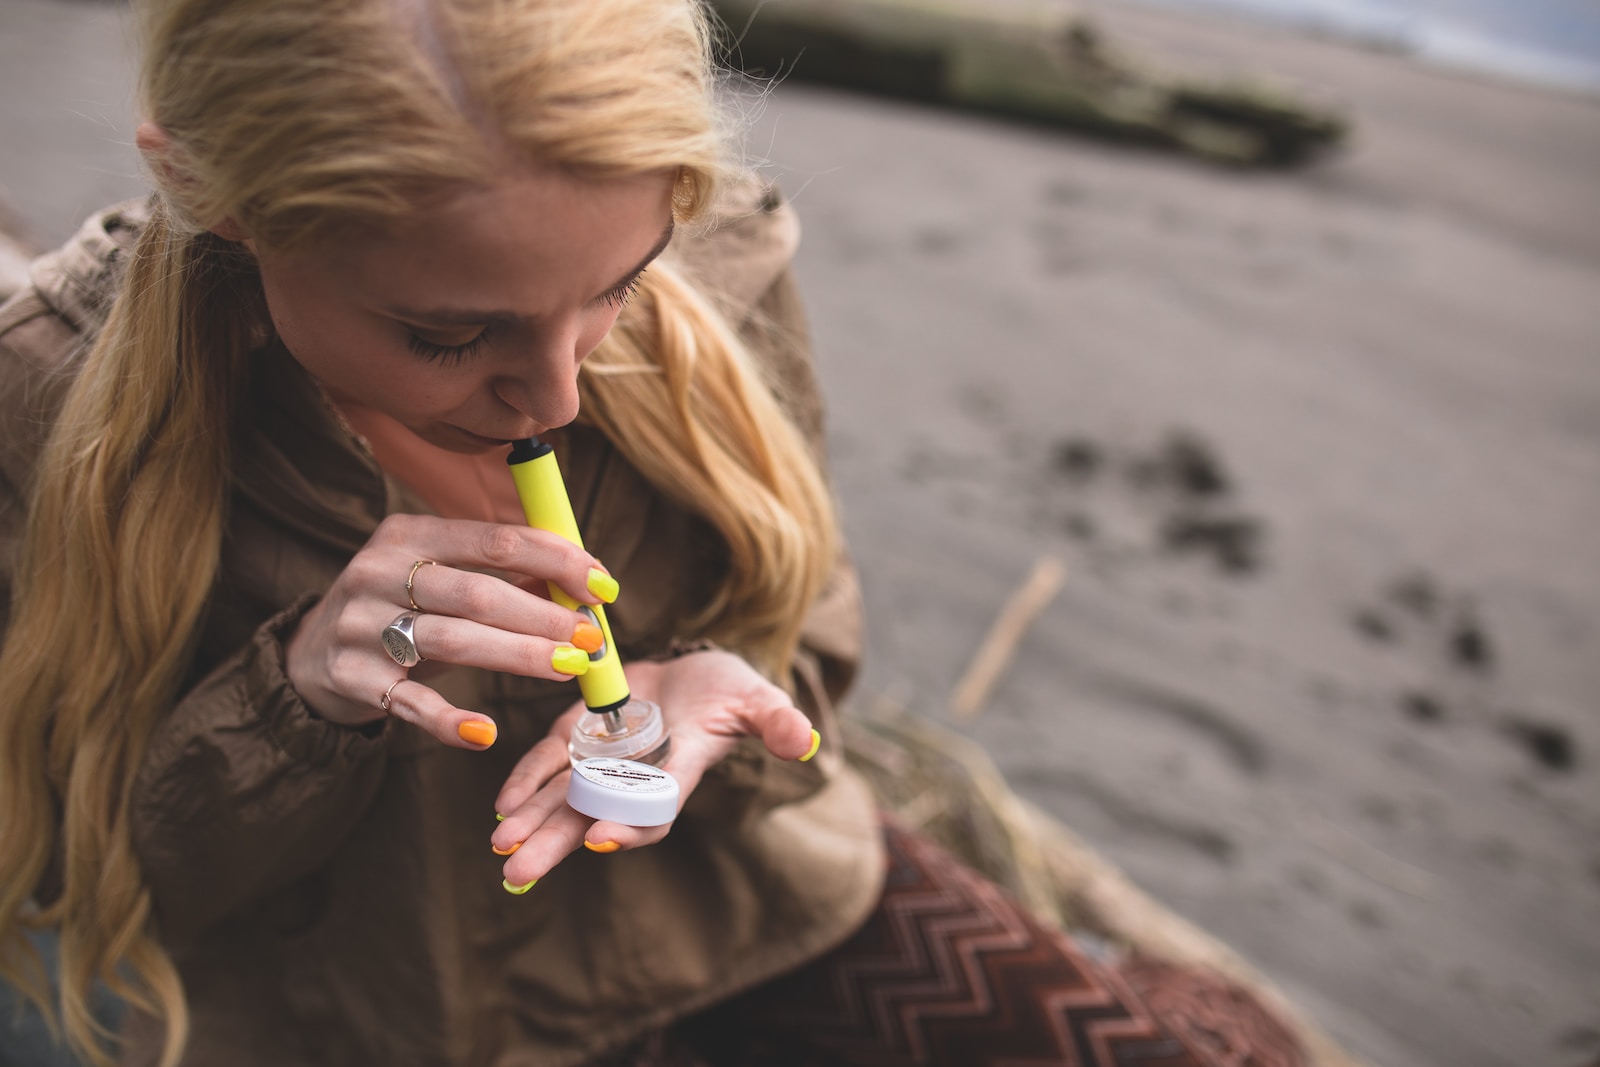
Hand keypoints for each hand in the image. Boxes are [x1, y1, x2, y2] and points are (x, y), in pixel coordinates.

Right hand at [284, 513, 614, 746]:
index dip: (557, 561)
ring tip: (568, 669)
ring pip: (453, 641)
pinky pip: (409, 703)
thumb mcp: (440, 581)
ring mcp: (360, 626)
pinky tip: (487, 733)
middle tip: (592, 637)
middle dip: (545, 616)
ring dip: (518, 656)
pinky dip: (449, 721)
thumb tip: (583, 583)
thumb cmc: (399, 610)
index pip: (496, 541)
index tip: (603, 586)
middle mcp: (379, 572)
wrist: (310, 657)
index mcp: (408, 535)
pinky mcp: (352, 678)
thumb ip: (503, 577)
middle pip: (479, 593)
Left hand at [489, 650, 818, 888]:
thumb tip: (805, 743)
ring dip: (530, 822)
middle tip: (519, 872)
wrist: (693, 673)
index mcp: (678, 770)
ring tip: (502, 848)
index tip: (601, 840)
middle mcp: (634, 775)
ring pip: (561, 798)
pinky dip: (525, 781)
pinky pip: (547, 762)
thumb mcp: (758, 700)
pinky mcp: (577, 734)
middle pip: (592, 816)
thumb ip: (776, 721)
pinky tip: (503, 806)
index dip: (630, 824)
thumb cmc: (730, 693)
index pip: (653, 806)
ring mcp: (602, 758)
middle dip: (555, 844)